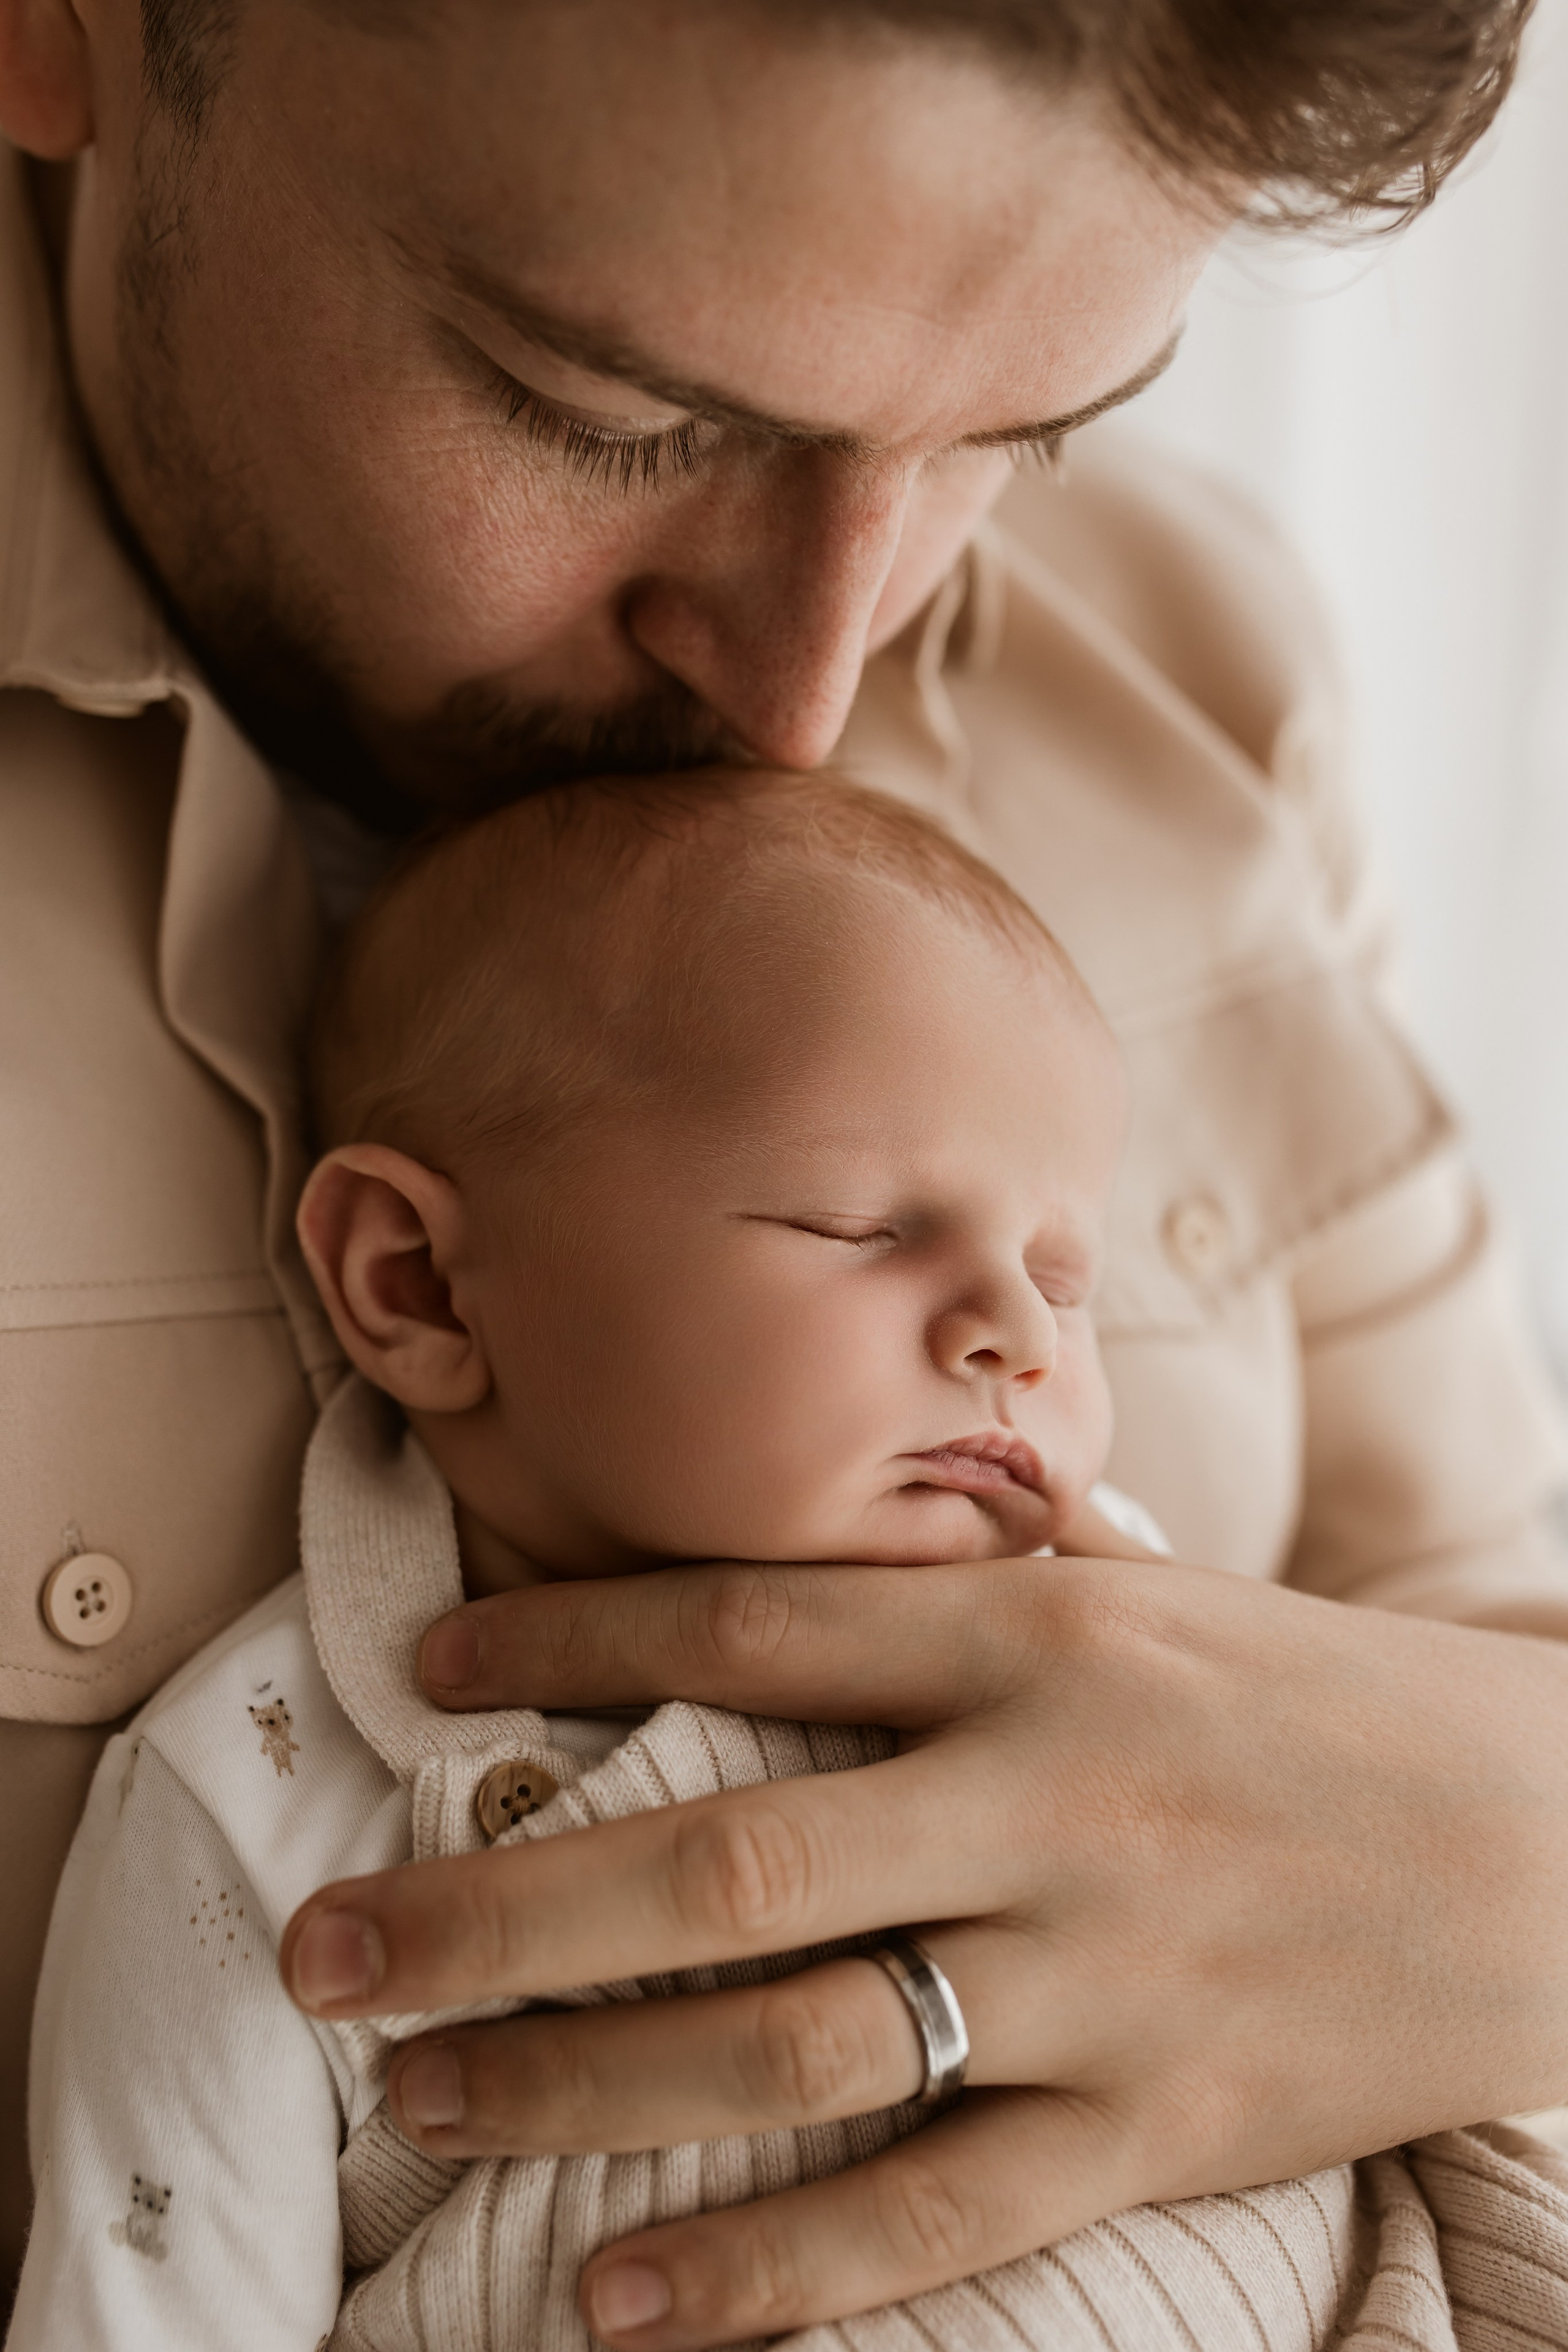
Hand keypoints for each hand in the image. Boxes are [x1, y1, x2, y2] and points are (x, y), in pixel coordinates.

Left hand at [280, 1556, 1567, 2349]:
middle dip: (498, 1900)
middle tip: (326, 1945)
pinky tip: (621, 2300)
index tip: (427, 1676)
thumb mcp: (1157, 1598)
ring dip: (580, 2074)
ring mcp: (1099, 1966)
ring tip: (424, 2091)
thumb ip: (990, 1580)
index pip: (755, 1613)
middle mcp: (1044, 1791)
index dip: (571, 1639)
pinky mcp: (1160, 2121)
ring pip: (792, 2035)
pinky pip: (931, 2210)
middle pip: (721, 1848)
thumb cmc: (1317, 1705)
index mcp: (1035, 1636)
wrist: (1550, 1844)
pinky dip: (767, 2271)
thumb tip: (827, 1552)